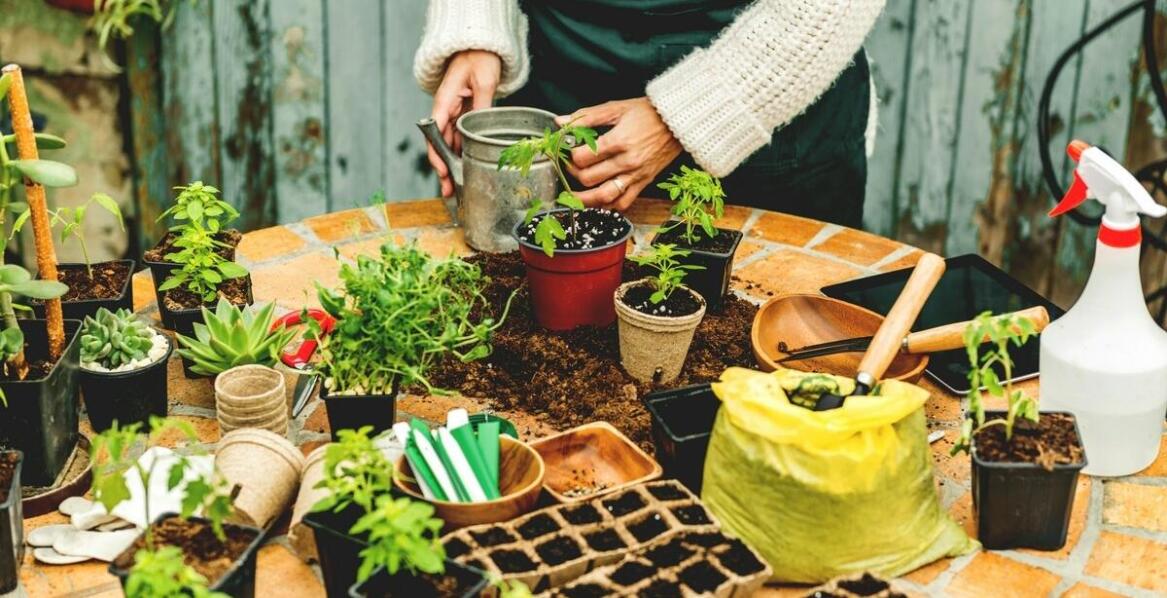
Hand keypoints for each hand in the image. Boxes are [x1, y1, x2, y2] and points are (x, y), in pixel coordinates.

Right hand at [428, 50, 500, 196]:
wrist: (481, 48)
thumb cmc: (479, 59)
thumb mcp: (484, 82)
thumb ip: (480, 105)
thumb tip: (479, 129)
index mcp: (445, 100)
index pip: (435, 132)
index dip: (437, 155)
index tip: (442, 171)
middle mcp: (446, 110)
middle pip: (440, 144)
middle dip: (443, 168)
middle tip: (449, 191)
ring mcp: (454, 113)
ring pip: (449, 144)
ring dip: (452, 165)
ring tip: (457, 187)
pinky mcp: (463, 116)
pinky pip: (459, 138)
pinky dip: (461, 154)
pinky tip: (465, 169)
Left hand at [555, 97, 681, 210]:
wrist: (678, 122)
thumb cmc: (648, 113)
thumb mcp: (617, 108)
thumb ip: (587, 116)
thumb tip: (561, 122)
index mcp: (619, 141)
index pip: (582, 157)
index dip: (569, 155)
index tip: (568, 150)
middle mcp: (627, 161)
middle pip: (589, 178)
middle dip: (573, 174)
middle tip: (571, 166)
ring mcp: (636, 175)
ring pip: (604, 197)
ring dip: (585, 199)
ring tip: (575, 196)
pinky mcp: (643, 182)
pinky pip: (624, 203)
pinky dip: (609, 205)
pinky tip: (600, 200)